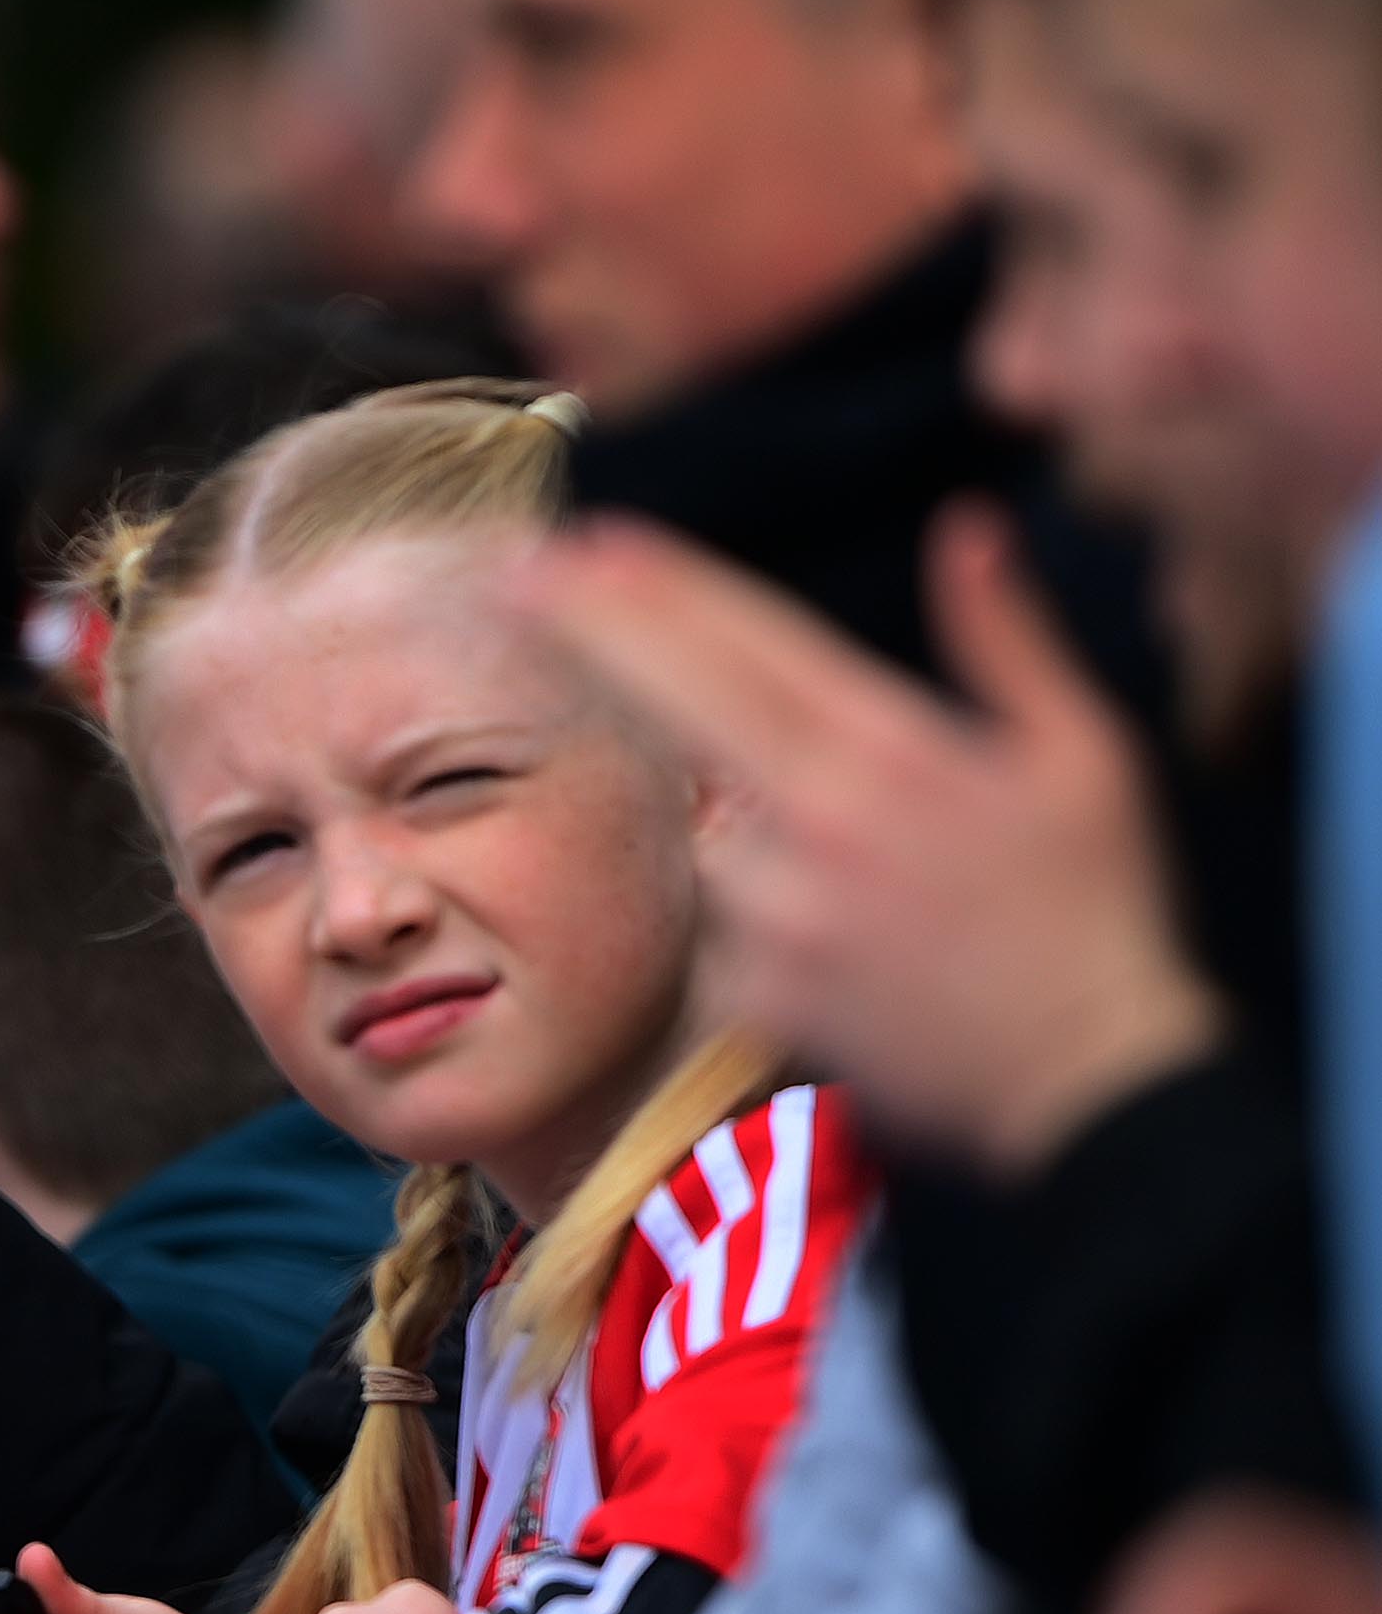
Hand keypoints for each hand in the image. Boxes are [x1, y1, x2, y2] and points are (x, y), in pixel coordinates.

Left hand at [519, 504, 1218, 1176]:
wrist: (1088, 1081)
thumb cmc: (1097, 908)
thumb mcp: (1082, 756)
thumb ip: (1006, 639)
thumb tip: (967, 532)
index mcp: (890, 754)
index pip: (746, 644)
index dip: (660, 586)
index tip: (588, 538)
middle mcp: (814, 823)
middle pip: (673, 702)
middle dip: (590, 629)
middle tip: (516, 575)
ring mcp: (773, 912)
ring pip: (704, 830)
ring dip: (741, 823)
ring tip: (864, 873)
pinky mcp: (753, 991)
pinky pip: (726, 925)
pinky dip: (765, 916)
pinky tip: (848, 940)